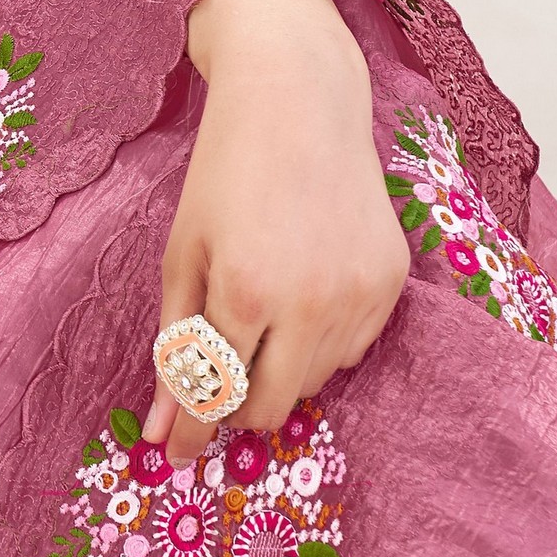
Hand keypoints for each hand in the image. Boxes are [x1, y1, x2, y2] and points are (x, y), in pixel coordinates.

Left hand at [145, 0, 407, 461]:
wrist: (299, 101)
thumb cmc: (226, 174)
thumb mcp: (183, 255)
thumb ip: (175, 346)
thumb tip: (163, 431)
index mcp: (245, 292)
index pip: (216, 393)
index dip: (193, 430)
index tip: (178, 454)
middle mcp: (311, 302)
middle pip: (271, 407)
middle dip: (237, 405)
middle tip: (221, 373)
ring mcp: (360, 295)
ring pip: (316, 382)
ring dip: (282, 368)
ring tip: (264, 305)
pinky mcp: (392, 283)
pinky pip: (354, 349)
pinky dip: (323, 340)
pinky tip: (304, 289)